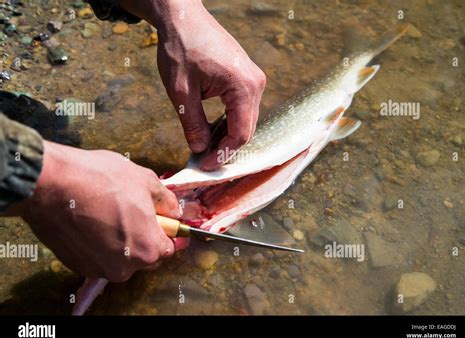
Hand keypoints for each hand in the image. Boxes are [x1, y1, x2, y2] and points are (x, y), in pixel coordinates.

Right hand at [9, 141, 181, 281]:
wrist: (51, 184)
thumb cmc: (98, 180)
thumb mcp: (145, 180)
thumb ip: (166, 200)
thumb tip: (173, 210)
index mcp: (147, 249)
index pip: (169, 249)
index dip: (170, 233)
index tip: (168, 224)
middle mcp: (125, 267)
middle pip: (146, 256)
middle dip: (146, 236)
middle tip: (138, 212)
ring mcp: (99, 268)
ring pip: (121, 256)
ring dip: (122, 239)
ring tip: (111, 211)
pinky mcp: (77, 264)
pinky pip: (99, 256)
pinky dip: (101, 242)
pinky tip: (94, 220)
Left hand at [118, 0, 265, 170]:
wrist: (183, 18)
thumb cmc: (181, 49)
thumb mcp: (182, 91)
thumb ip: (193, 123)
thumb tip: (199, 149)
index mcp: (244, 86)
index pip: (240, 134)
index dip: (222, 154)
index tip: (204, 165)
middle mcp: (255, 83)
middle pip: (246, 129)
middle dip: (225, 148)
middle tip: (202, 160)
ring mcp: (253, 79)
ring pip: (244, 120)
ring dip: (226, 135)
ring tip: (204, 147)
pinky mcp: (246, 77)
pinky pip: (241, 108)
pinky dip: (228, 121)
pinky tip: (212, 129)